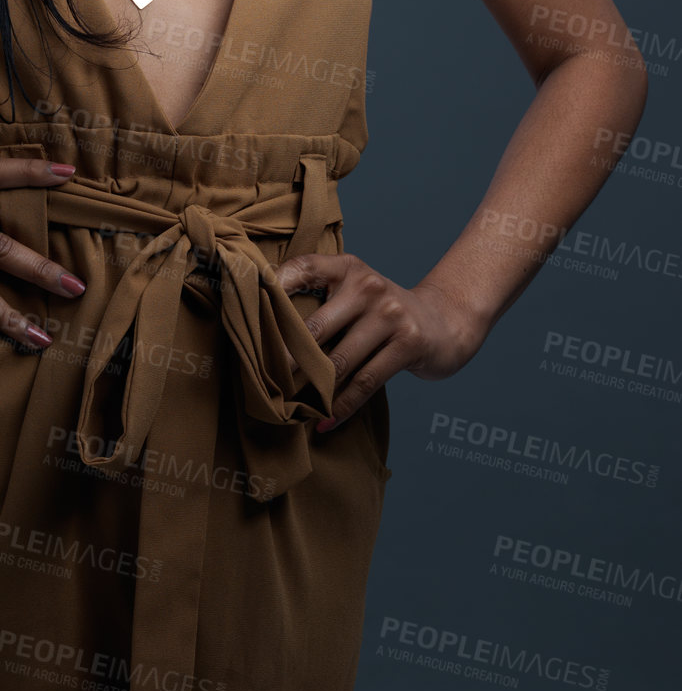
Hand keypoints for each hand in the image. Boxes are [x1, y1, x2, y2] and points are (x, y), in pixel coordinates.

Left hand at [273, 251, 488, 428]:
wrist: (445, 323)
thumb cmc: (382, 313)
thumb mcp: (355, 292)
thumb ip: (319, 300)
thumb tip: (263, 326)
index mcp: (347, 267)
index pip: (301, 269)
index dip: (271, 289)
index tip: (244, 313)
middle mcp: (367, 286)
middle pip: (314, 326)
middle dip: (285, 358)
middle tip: (260, 381)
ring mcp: (390, 314)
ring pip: (338, 361)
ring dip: (312, 389)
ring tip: (288, 407)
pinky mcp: (408, 343)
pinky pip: (365, 382)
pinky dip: (342, 407)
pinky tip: (324, 422)